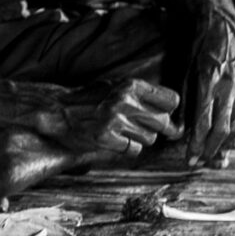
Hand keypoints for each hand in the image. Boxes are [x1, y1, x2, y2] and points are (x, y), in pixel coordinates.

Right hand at [43, 78, 181, 157]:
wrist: (59, 110)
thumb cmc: (93, 99)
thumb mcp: (118, 87)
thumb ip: (144, 97)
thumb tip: (175, 117)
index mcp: (131, 85)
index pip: (171, 100)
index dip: (169, 110)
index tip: (165, 114)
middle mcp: (125, 100)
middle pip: (163, 122)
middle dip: (161, 129)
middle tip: (153, 129)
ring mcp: (114, 120)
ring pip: (150, 138)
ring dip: (141, 138)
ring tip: (125, 131)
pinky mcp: (105, 138)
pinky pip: (134, 150)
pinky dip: (128, 148)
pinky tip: (116, 140)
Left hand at [177, 3, 234, 165]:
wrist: (223, 24)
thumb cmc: (199, 47)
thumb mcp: (186, 72)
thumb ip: (185, 103)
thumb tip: (180, 131)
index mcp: (209, 83)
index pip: (203, 124)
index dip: (196, 146)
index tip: (189, 160)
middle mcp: (230, 86)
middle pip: (222, 129)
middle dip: (210, 150)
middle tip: (201, 162)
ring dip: (227, 143)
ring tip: (217, 154)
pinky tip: (233, 135)